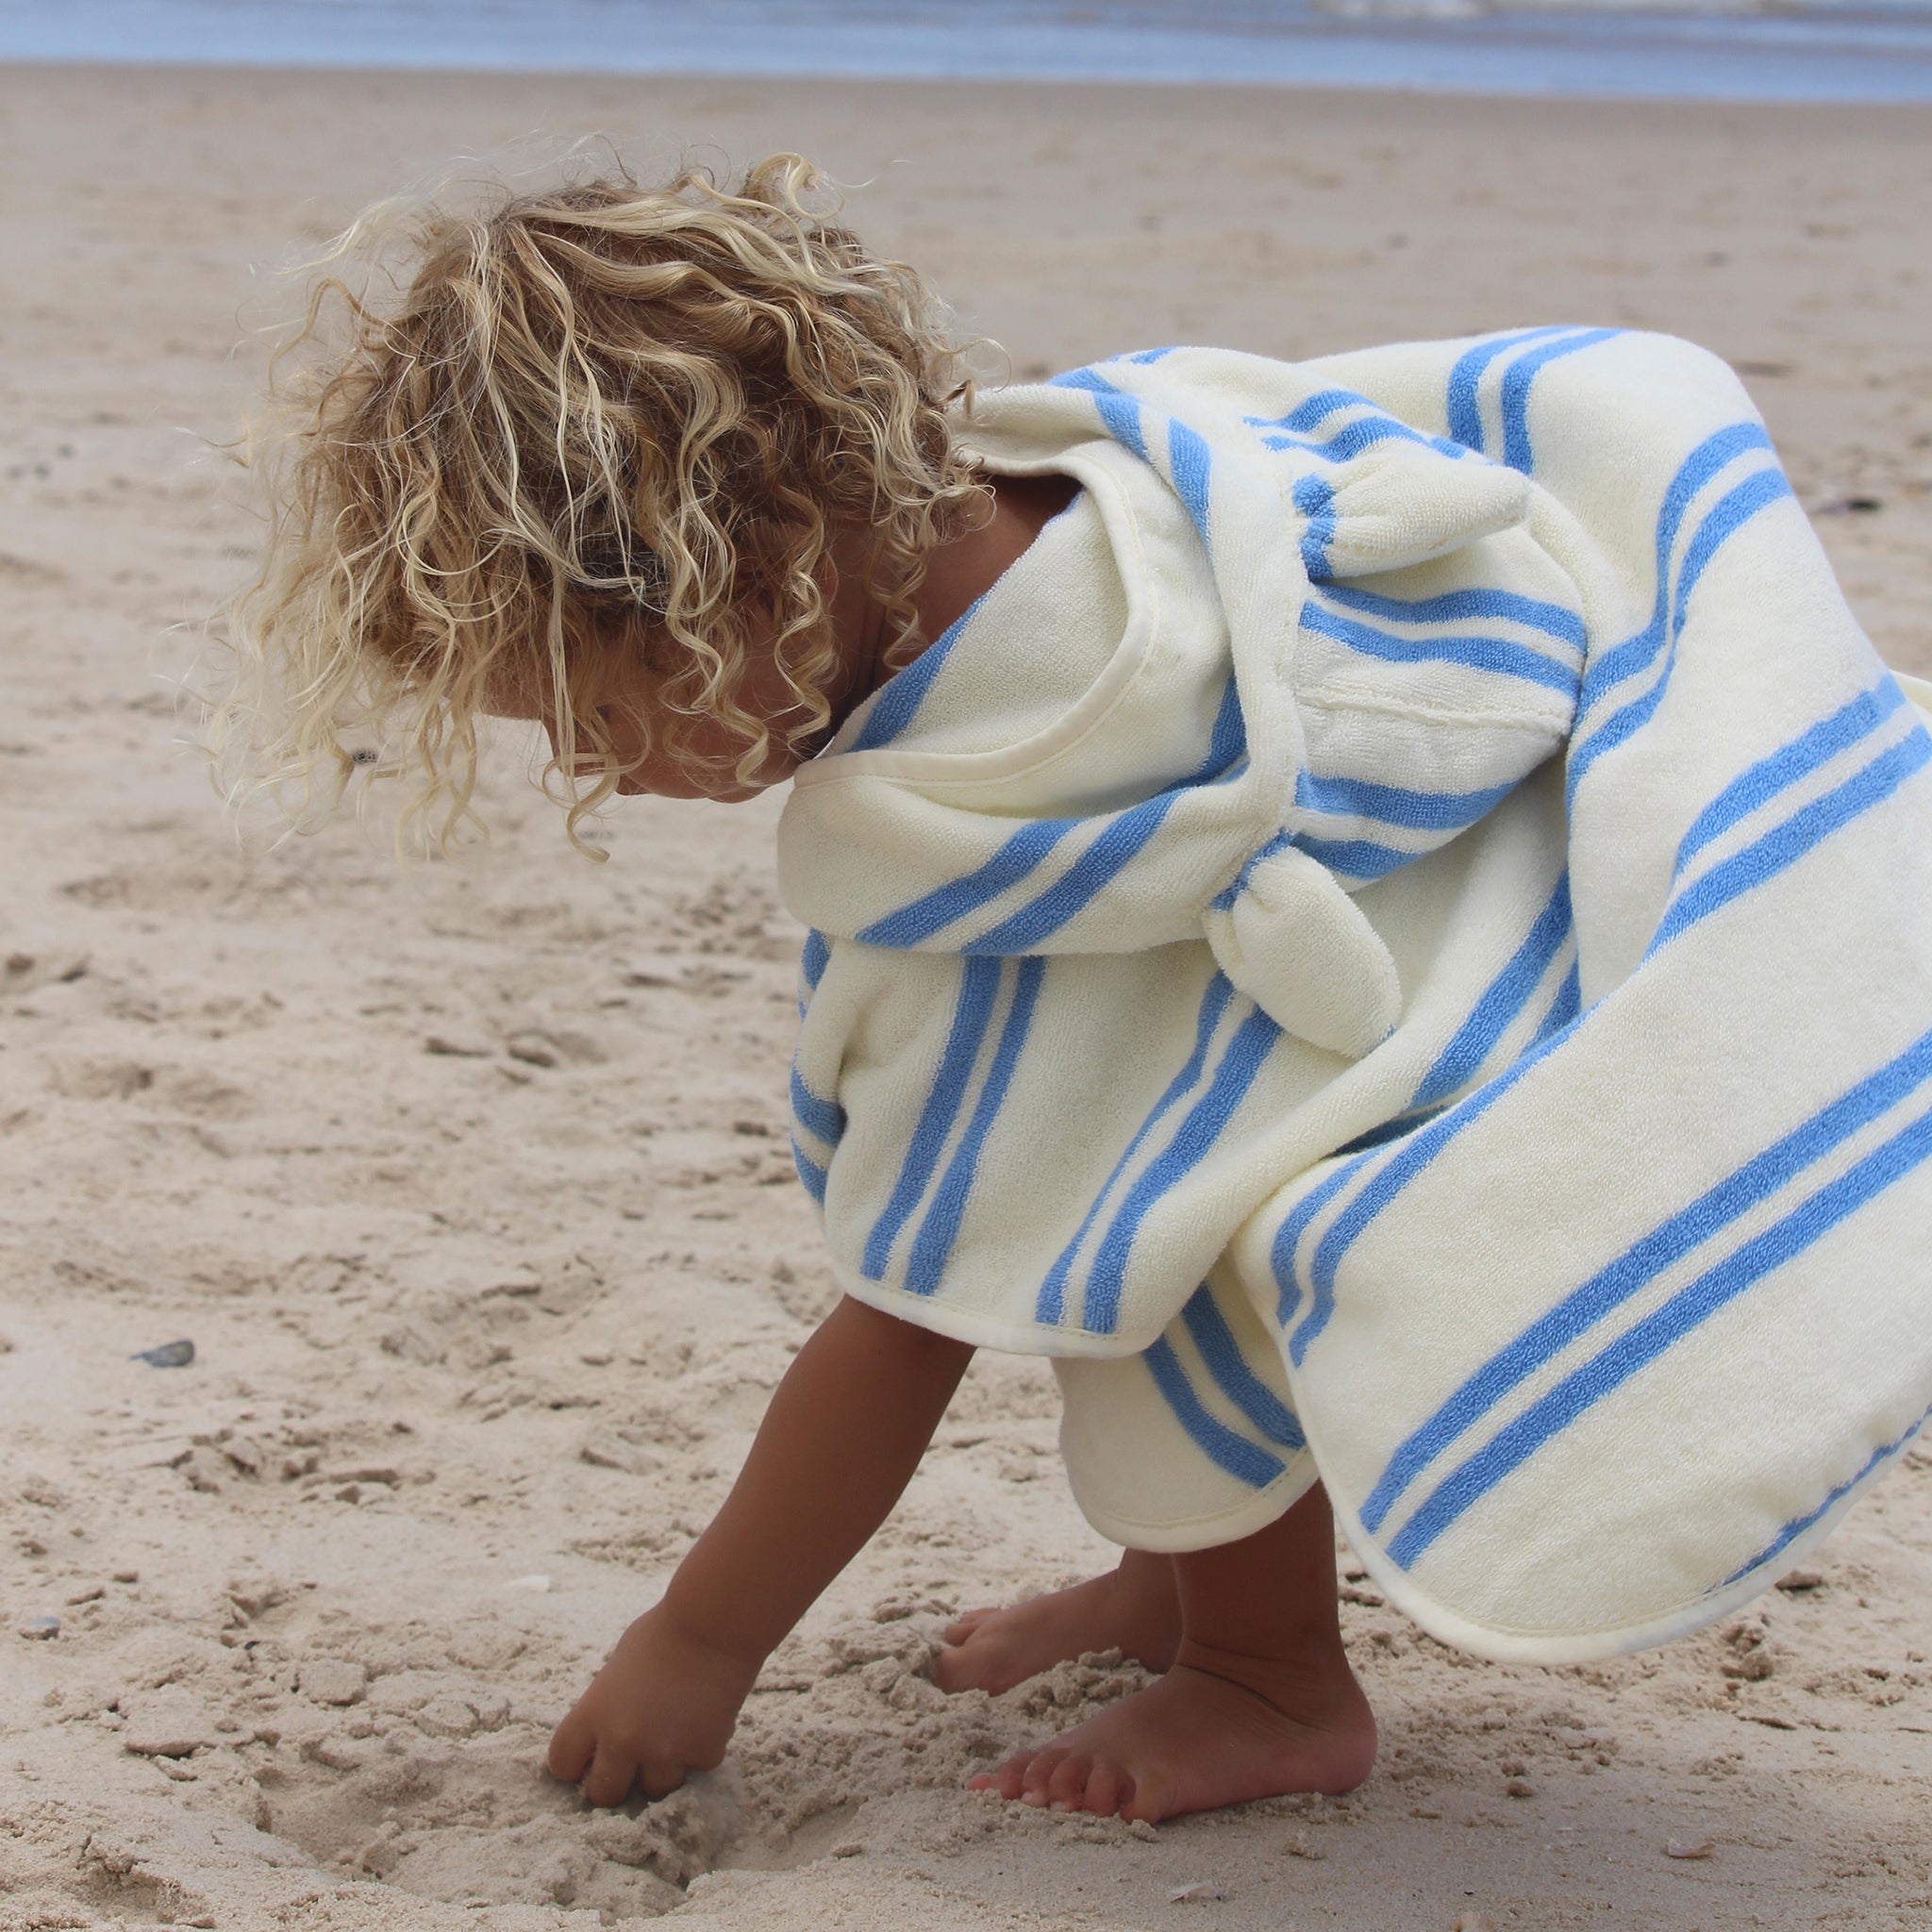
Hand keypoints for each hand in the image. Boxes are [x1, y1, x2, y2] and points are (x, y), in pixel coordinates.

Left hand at [546, 1604, 758, 1805]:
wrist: (715, 1623)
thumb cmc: (665, 1631)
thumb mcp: (619, 1668)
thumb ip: (609, 1706)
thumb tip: (608, 1733)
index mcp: (594, 1714)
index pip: (561, 1763)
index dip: (574, 1763)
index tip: (587, 1757)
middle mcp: (623, 1741)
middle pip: (604, 1794)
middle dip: (617, 1779)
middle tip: (632, 1760)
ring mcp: (665, 1752)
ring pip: (655, 1789)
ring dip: (663, 1767)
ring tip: (676, 1733)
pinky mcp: (703, 1752)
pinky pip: (697, 1767)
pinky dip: (701, 1749)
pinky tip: (706, 1718)